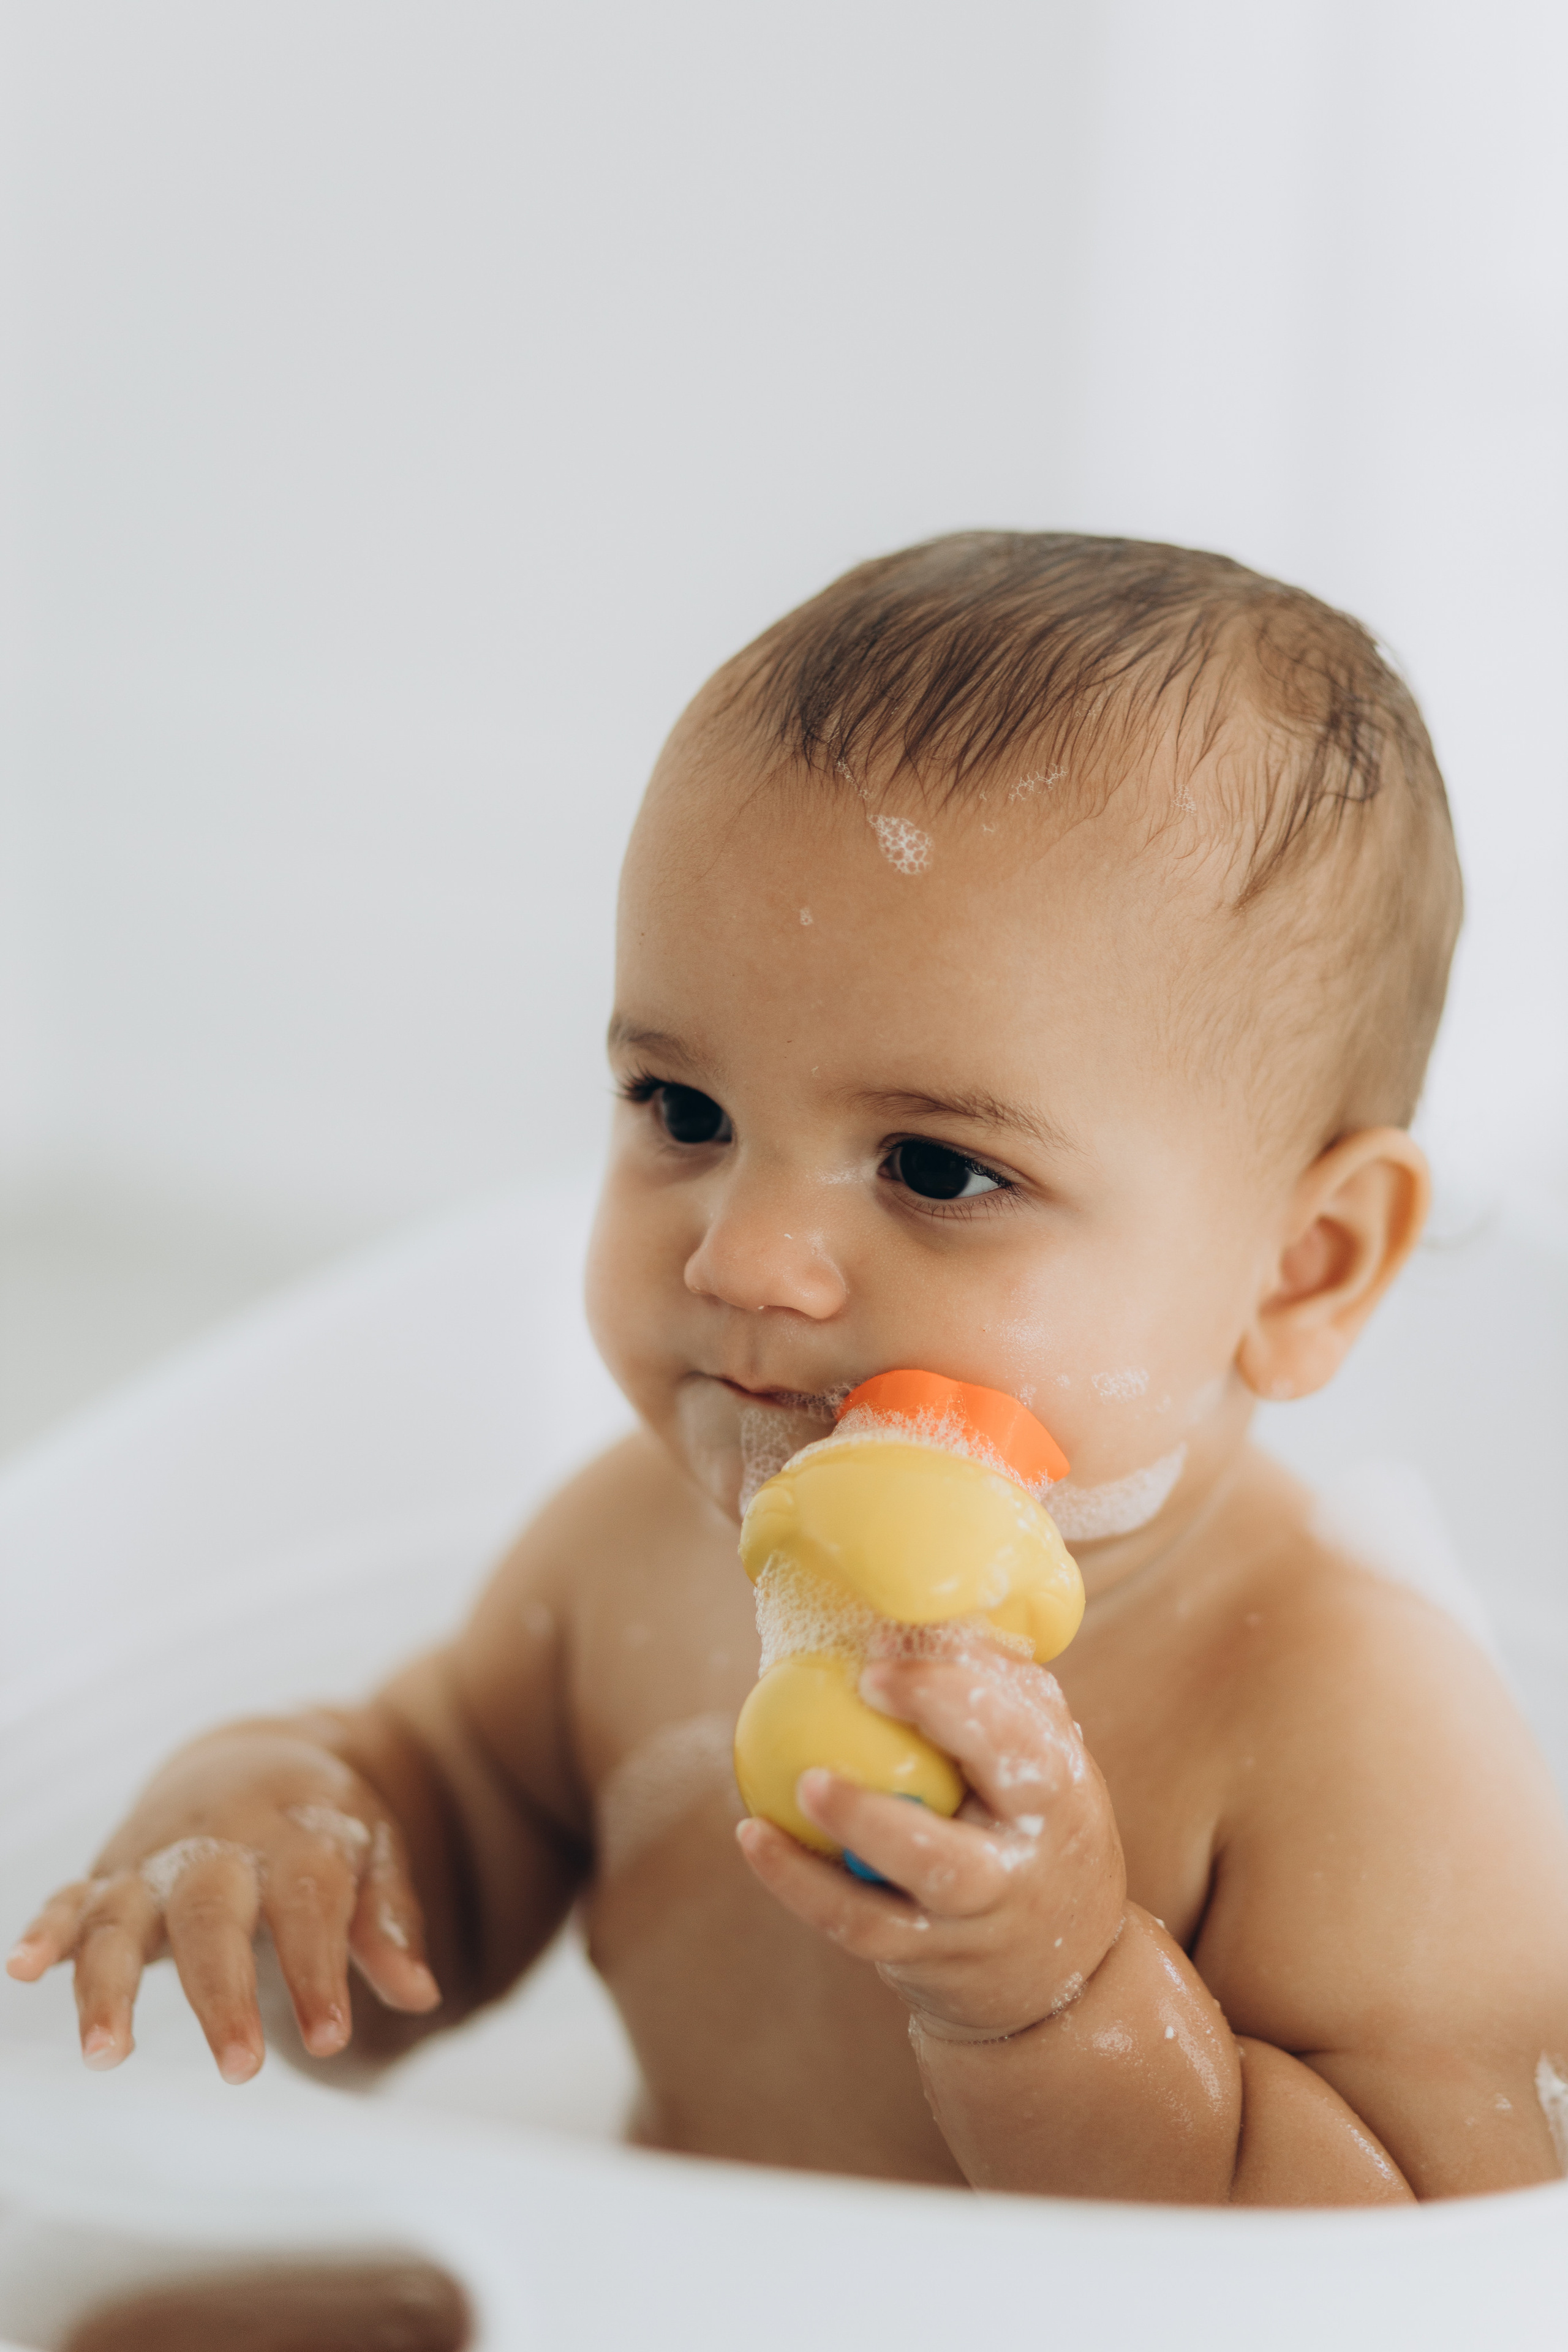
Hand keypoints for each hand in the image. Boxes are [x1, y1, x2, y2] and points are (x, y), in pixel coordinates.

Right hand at [6, 1725, 439, 2080]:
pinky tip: (21, 1969)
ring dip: (108, 1983)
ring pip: (123, 1915)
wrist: (255, 1757)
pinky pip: (69, 1899)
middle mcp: (219, 1845)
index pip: (309, 1904)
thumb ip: (388, 1922)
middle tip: (240, 2068)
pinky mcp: (111, 1874)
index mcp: (296, 1837)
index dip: (318, 1970)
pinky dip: (45, 1931)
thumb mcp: (372, 1853)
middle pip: (213, 1912)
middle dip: (222, 1991)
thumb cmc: (322, 1823)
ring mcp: (156, 1860)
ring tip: (106, 2053)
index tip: (331, 2037)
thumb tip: (422, 1994)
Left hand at [736, 1643, 1124, 2039]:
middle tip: (823, 1753)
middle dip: (883, 1808)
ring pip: (896, 1904)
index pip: (1008, 1745)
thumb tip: (915, 1618)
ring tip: (794, 1788)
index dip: (942, 1699)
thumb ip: (998, 1688)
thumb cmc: (1038, 1823)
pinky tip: (754, 1835)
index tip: (875, 1660)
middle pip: (950, 1855)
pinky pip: (856, 1924)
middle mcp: (1014, 1873)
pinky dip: (799, 1883)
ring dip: (843, 1844)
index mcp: (1055, 1797)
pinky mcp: (926, 1959)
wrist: (1067, 1969)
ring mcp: (968, 1927)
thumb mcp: (1047, 1756)